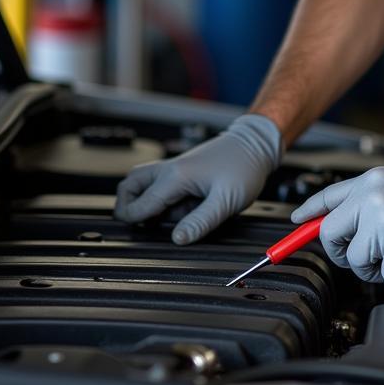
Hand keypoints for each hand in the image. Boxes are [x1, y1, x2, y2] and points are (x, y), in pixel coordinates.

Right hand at [113, 114, 281, 243]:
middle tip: (138, 224)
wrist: (256, 144)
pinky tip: (182, 208)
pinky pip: (161, 184)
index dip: (134, 220)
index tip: (137, 233)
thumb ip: (200, 222)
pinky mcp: (185, 170)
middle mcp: (170, 169)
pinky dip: (162, 198)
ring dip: (146, 202)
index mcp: (175, 177)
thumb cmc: (244, 167)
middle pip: (130, 184)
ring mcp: (176, 168)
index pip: (140, 203)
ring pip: (143, 183)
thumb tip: (177, 239)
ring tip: (169, 217)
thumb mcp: (226, 201)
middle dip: (127, 206)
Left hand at [291, 154, 383, 288]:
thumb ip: (367, 198)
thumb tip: (343, 221)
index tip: (295, 225)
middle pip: (330, 235)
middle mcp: (371, 199)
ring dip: (375, 267)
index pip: (327, 198)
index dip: (307, 214)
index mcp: (369, 182)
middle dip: (343, 252)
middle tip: (362, 255)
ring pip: (358, 261)